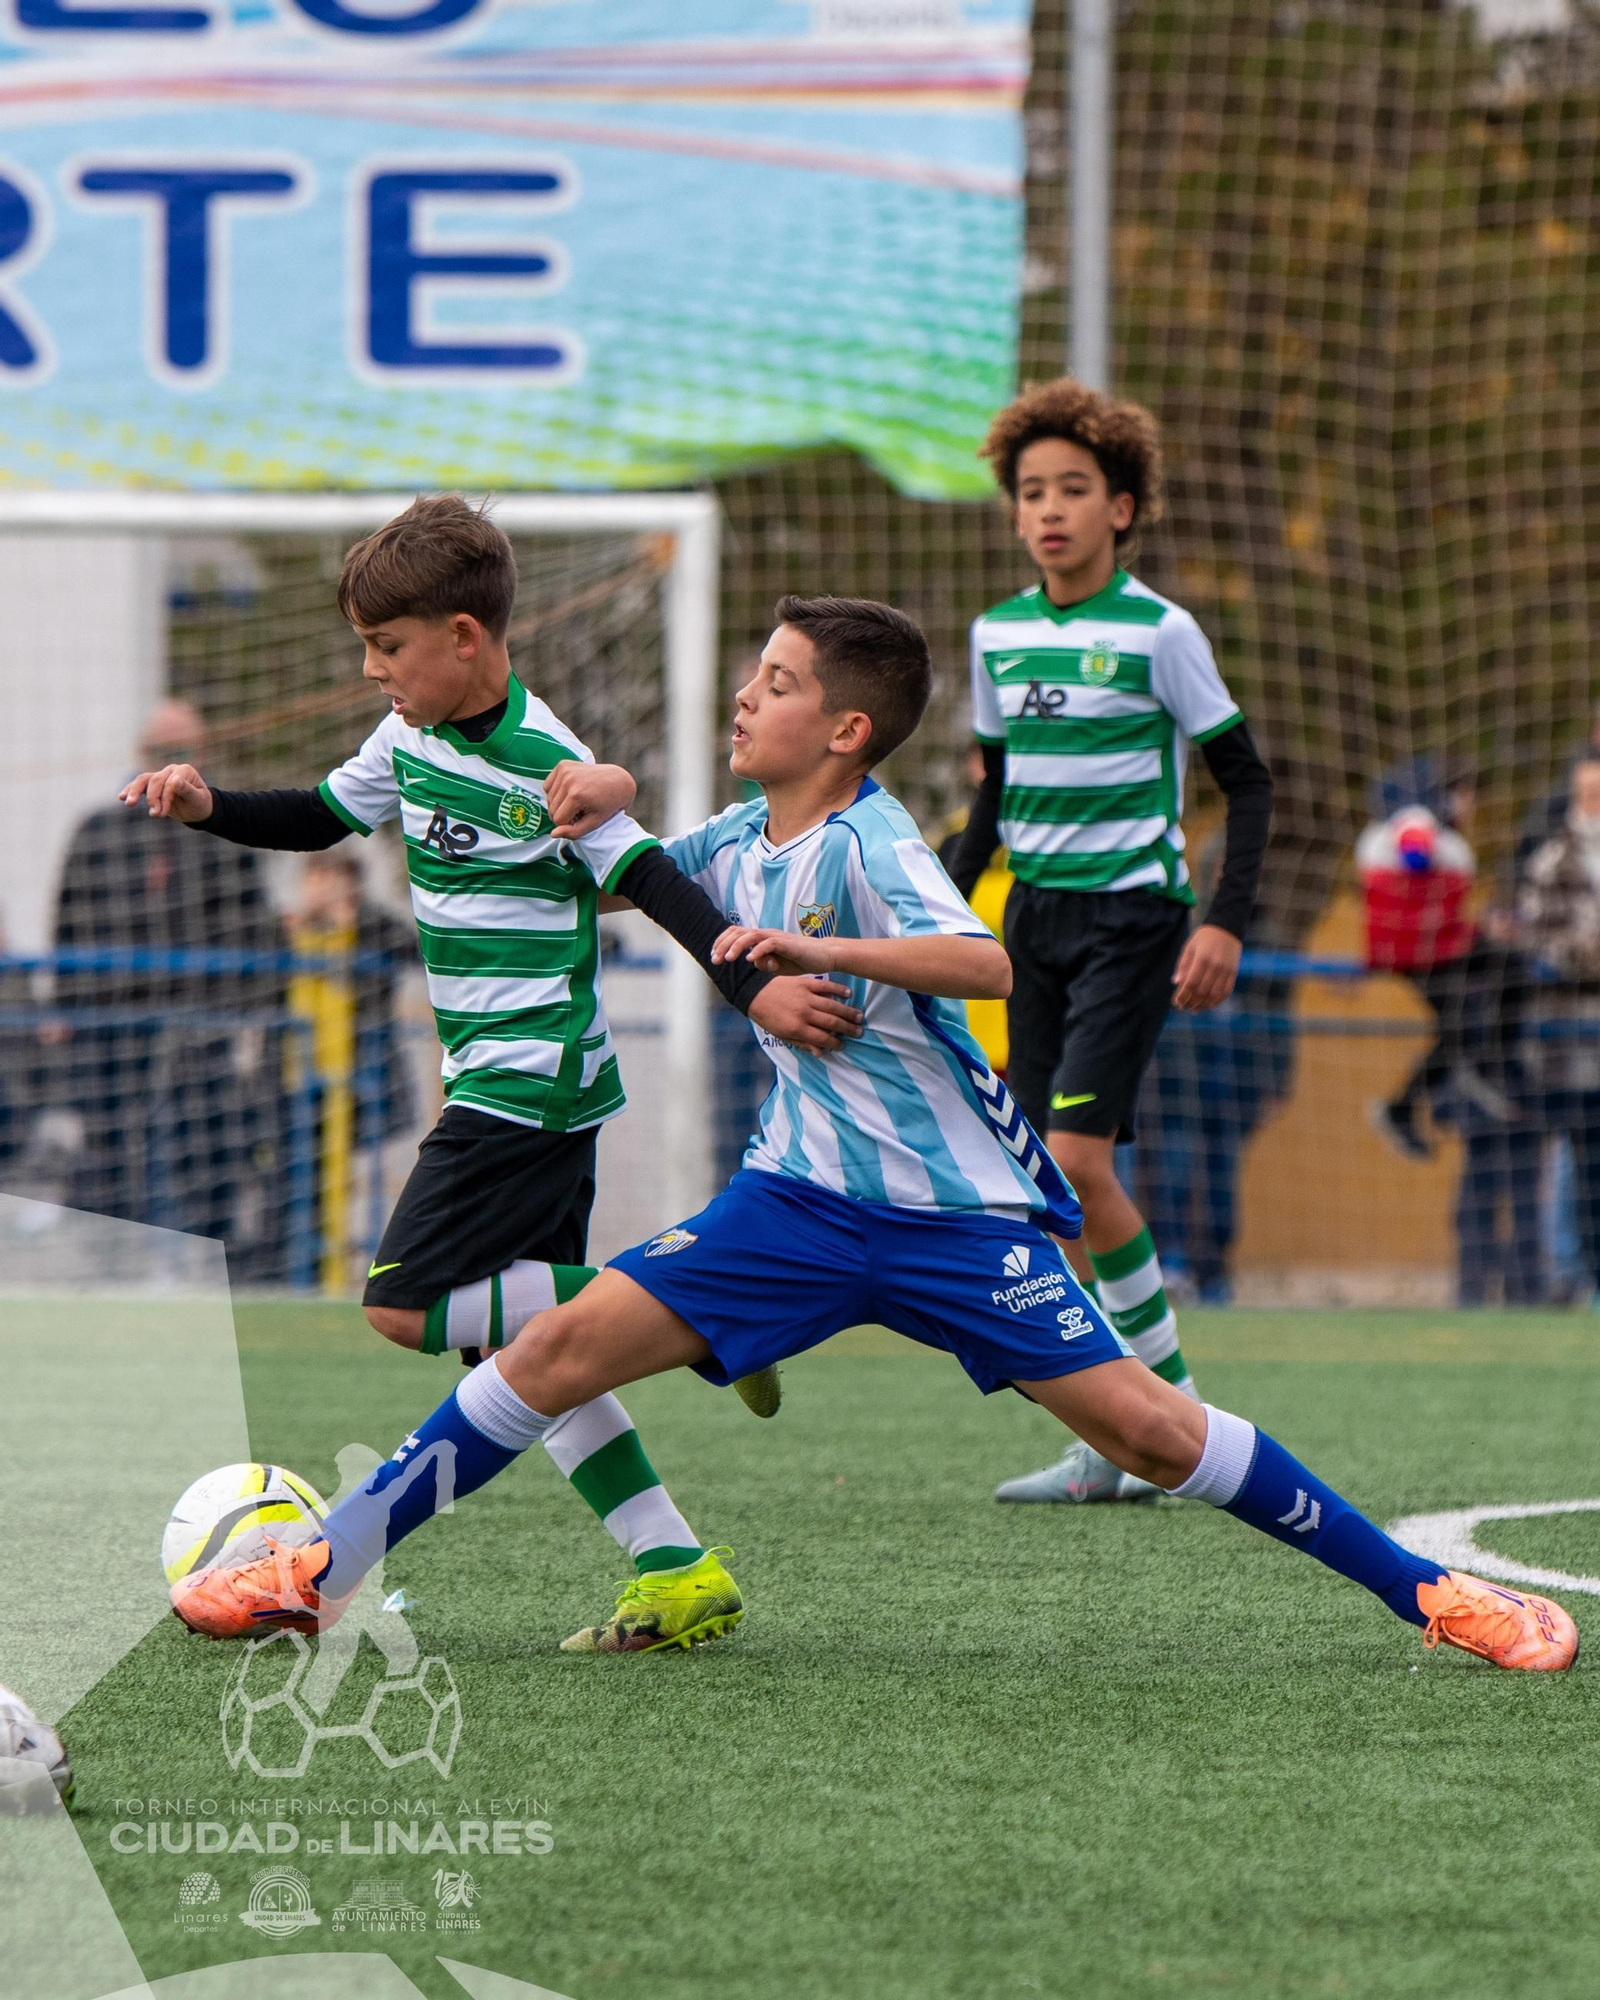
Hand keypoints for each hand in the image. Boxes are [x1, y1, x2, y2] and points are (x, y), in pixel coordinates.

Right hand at [119, 763, 213, 822]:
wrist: (197, 809)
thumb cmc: (200, 804)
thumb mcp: (197, 799)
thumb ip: (186, 789)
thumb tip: (175, 779)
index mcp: (184, 770)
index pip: (169, 782)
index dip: (165, 797)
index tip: (164, 813)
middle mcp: (171, 770)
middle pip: (155, 780)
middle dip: (152, 798)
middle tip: (153, 814)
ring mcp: (161, 776)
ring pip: (143, 780)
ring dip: (135, 792)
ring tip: (128, 803)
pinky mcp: (153, 785)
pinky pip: (139, 785)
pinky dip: (130, 790)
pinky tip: (121, 797)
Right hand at [545, 760, 635, 839]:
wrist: (618, 781)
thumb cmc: (609, 804)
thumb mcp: (594, 822)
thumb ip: (573, 832)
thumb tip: (553, 834)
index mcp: (576, 795)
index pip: (558, 820)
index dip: (568, 824)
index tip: (581, 819)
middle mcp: (568, 780)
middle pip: (551, 809)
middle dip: (563, 815)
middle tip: (580, 811)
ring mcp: (565, 770)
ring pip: (548, 798)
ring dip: (559, 804)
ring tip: (577, 802)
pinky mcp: (563, 765)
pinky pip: (548, 786)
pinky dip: (555, 792)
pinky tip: (569, 792)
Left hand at [713, 925, 836, 978]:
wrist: (824, 956)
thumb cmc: (800, 960)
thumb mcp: (777, 966)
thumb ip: (763, 964)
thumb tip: (752, 962)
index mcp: (762, 938)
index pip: (736, 933)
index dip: (722, 942)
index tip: (714, 957)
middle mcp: (766, 934)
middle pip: (739, 932)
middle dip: (724, 945)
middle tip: (715, 960)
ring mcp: (776, 937)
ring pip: (751, 935)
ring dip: (737, 946)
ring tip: (729, 959)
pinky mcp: (787, 943)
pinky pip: (769, 943)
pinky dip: (757, 950)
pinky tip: (749, 959)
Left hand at [747, 976, 863, 1053]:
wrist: (754, 993)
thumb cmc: (768, 1017)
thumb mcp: (781, 1035)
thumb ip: (802, 1043)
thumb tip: (820, 1053)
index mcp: (797, 1028)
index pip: (822, 1038)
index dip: (835, 1043)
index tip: (843, 1045)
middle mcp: (804, 1013)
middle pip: (832, 1023)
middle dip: (848, 1029)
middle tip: (859, 1032)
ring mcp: (805, 996)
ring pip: (833, 1006)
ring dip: (848, 1012)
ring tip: (860, 1017)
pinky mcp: (805, 983)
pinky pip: (826, 987)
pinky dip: (838, 990)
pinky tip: (849, 994)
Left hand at [1171, 923, 1241, 1011]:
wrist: (1227, 928)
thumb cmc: (1204, 937)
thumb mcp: (1189, 947)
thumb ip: (1183, 965)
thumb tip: (1177, 982)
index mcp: (1202, 959)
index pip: (1191, 983)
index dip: (1183, 996)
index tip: (1177, 1002)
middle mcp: (1215, 966)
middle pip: (1202, 991)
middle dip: (1191, 1002)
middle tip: (1184, 1007)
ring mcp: (1226, 970)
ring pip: (1215, 994)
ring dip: (1204, 1004)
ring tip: (1195, 1009)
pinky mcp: (1234, 972)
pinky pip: (1227, 990)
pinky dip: (1218, 1000)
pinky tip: (1210, 1005)